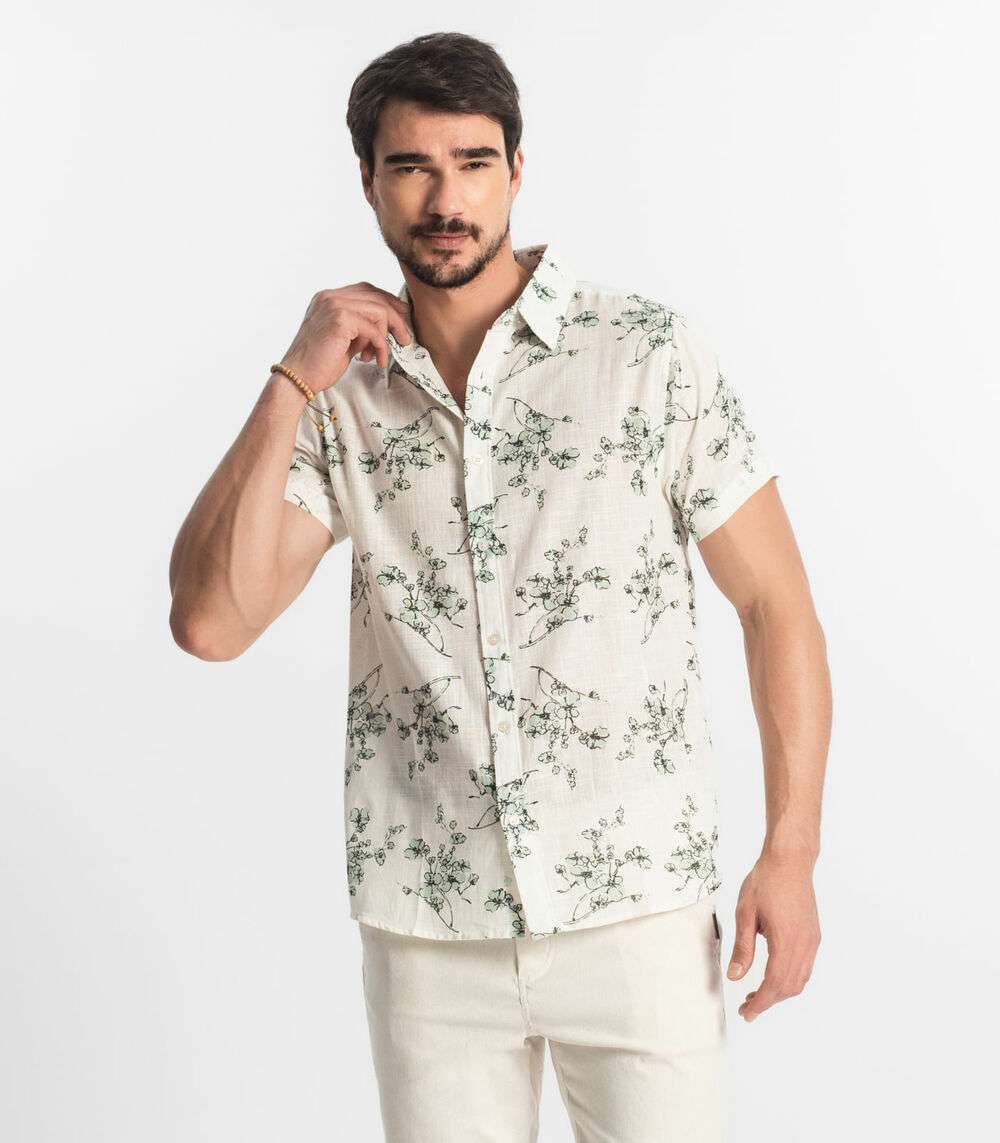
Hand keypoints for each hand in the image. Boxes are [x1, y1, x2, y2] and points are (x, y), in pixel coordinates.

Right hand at [279, 282, 413, 392]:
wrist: (298, 377)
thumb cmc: (318, 363)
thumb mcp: (344, 339)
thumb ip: (360, 328)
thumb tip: (386, 327)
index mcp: (328, 298)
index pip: (365, 290)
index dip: (387, 301)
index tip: (402, 315)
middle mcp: (330, 297)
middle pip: (375, 296)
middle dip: (395, 317)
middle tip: (404, 337)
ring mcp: (334, 305)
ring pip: (378, 310)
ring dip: (388, 334)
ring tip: (384, 354)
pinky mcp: (341, 320)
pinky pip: (374, 330)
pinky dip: (381, 346)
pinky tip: (378, 360)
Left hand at [726, 848, 820, 1021]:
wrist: (789, 860)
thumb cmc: (765, 881)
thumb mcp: (745, 913)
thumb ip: (742, 947)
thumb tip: (735, 976)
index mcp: (786, 940)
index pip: (774, 983)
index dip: (760, 1002)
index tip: (746, 1013)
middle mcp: (804, 944)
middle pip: (789, 987)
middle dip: (768, 1001)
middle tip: (746, 1007)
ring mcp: (812, 940)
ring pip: (800, 980)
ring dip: (780, 992)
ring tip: (757, 994)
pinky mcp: (813, 935)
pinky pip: (805, 967)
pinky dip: (790, 979)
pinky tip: (773, 976)